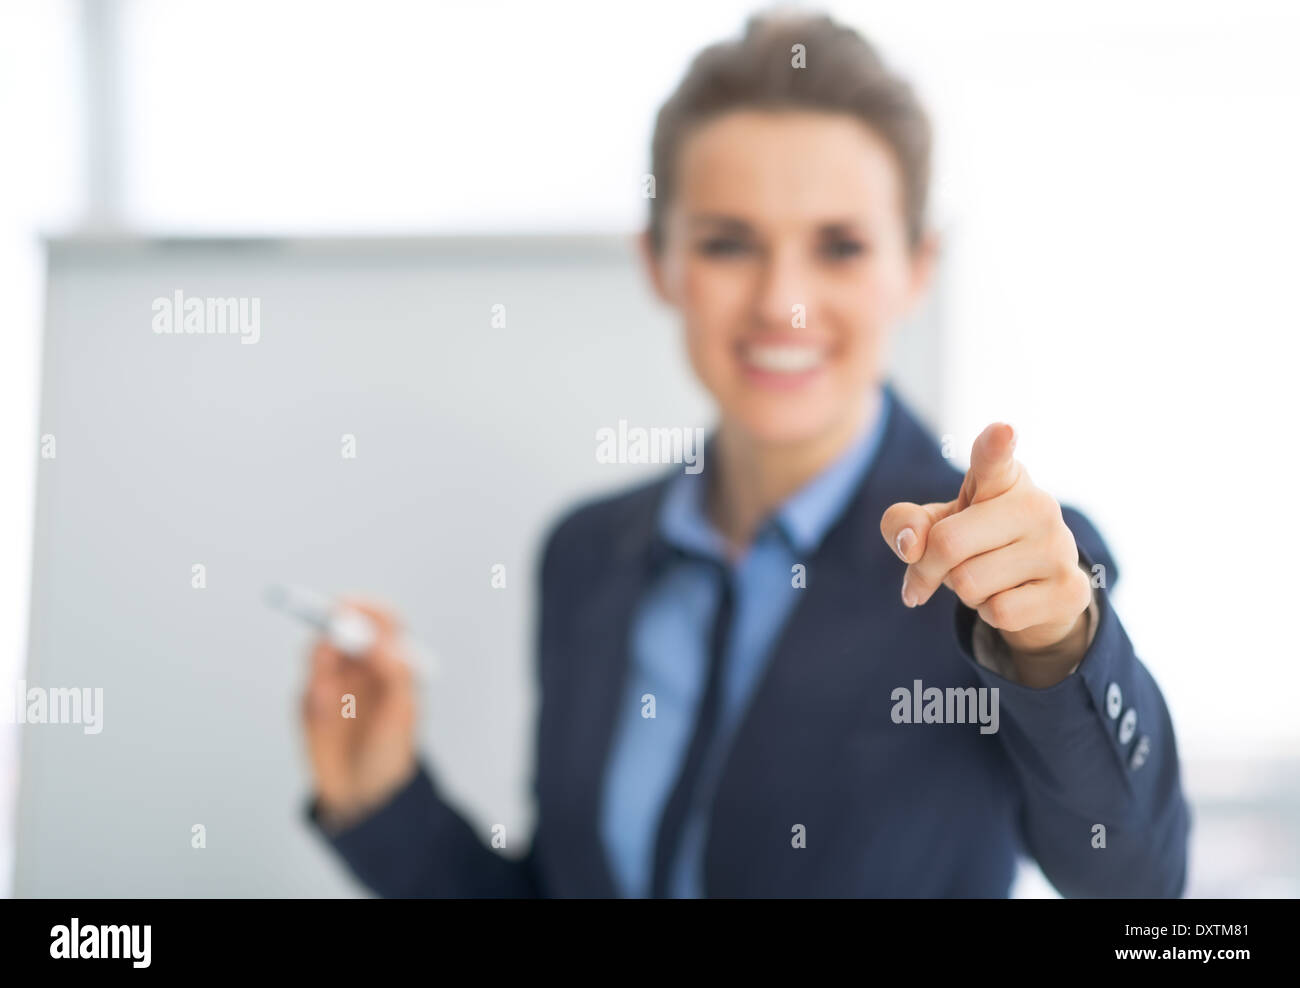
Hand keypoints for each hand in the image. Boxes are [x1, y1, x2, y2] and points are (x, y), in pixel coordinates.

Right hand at [301, 598, 418, 829]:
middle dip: (332, 627)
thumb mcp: (403, 713)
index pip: (381, 621)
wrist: (362, 795)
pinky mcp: (311, 702)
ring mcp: (335, 682)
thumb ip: (394, 672)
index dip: (364, 608)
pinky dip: (311, 694)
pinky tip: (324, 718)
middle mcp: (364, 666)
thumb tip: (380, 640)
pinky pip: (306, 685)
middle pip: (345, 629)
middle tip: (328, 637)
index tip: (346, 605)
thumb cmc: (391, 752)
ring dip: (320, 664)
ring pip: (320, 653)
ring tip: (328, 698)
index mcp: (392, 662)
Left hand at [879, 423, 1092, 684]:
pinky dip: (988, 613)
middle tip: (938, 570)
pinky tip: (1009, 598)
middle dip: (928, 568)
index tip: (1002, 430)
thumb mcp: (933, 527)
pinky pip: (999, 612)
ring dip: (964, 592)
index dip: (995, 444)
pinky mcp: (1071, 590)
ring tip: (986, 579)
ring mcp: (1059, 547)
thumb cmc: (975, 544)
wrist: (1034, 587)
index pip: (994, 457)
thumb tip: (910, 545)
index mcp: (1001, 477)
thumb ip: (904, 523)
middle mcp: (1036, 504)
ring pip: (970, 583)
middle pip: (948, 543)